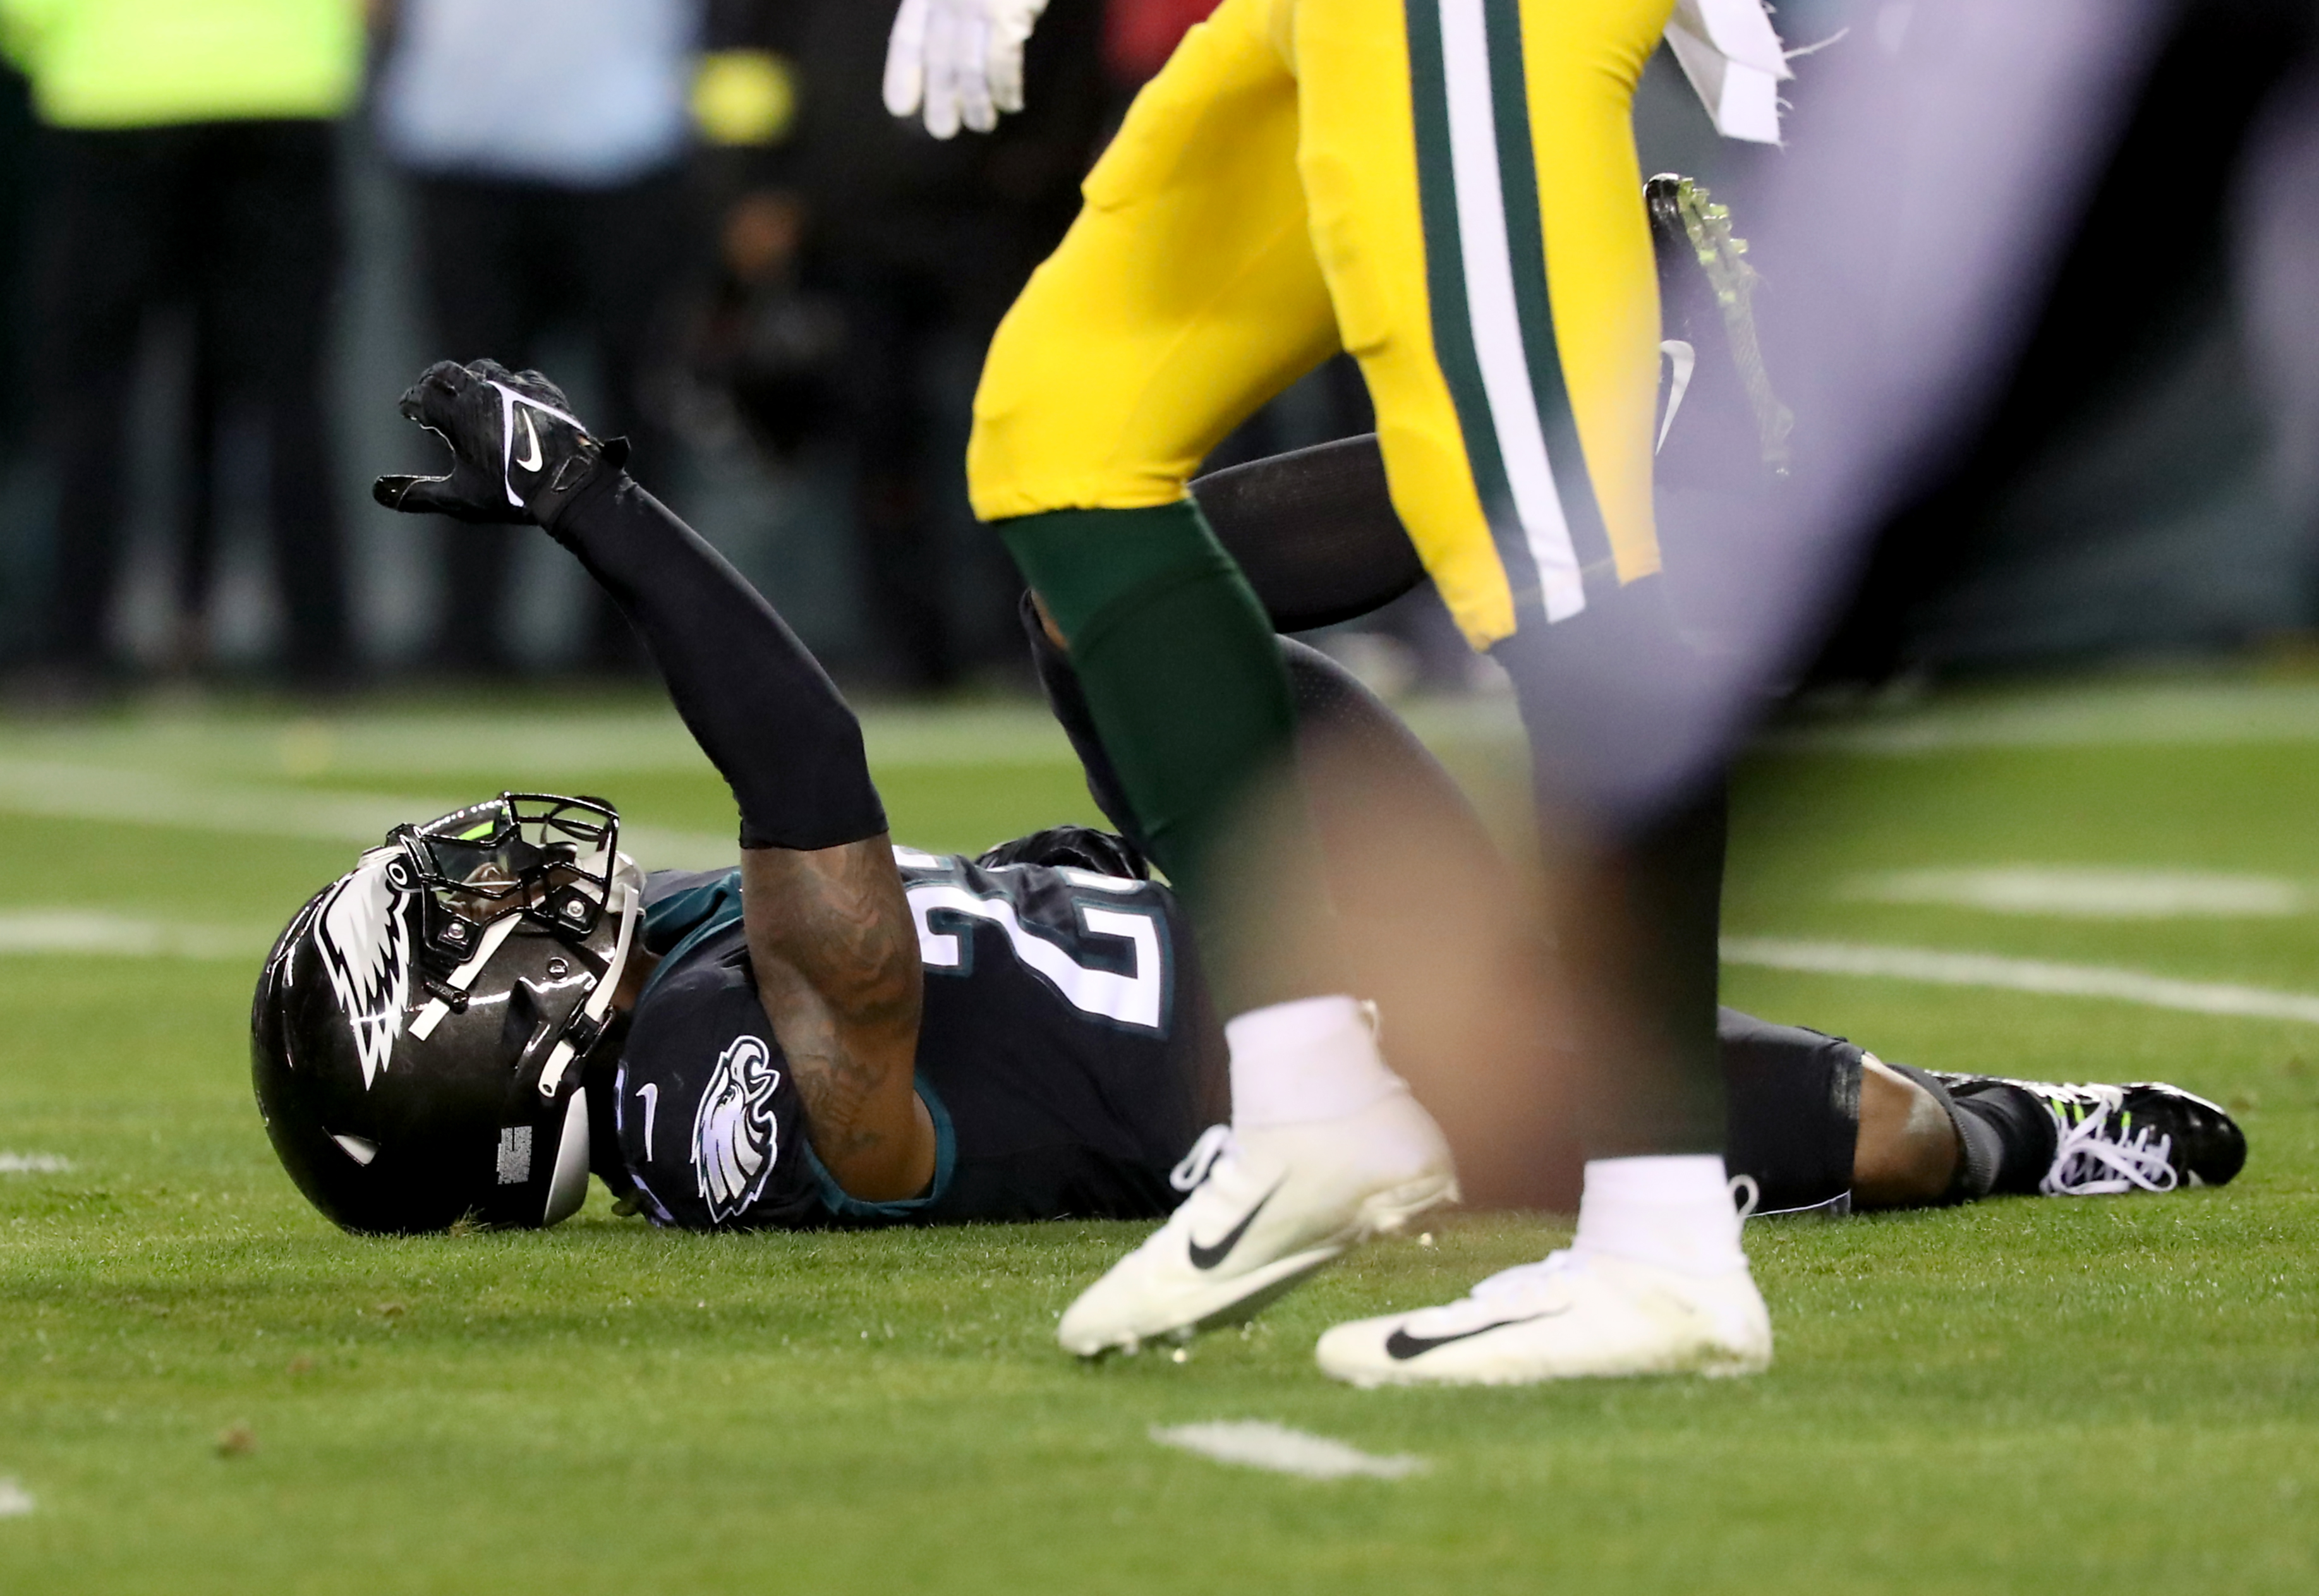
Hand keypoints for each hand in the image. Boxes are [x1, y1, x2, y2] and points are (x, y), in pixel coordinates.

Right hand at [372, 359, 622, 526]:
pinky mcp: (544, 390)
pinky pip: (521, 377)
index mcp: (458, 414)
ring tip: (468, 390)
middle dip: (432, 380)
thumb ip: (418, 494)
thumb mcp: (460, 498)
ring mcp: (516, 387)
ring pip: (484, 368)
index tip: (407, 410)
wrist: (569, 484)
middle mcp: (484, 392)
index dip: (410, 403)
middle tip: (427, 390)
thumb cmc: (511, 494)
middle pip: (447, 372)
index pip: (421, 397)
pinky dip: (510, 385)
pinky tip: (510, 396)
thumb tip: (379, 493)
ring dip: (470, 377)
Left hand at [881, 0, 1049, 138]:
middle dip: (940, 99)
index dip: (903, 74)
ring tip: (982, 124)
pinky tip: (1011, 103)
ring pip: (969, 70)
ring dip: (976, 104)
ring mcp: (977, 8)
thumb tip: (947, 48)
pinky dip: (1006, 88)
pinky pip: (1003, 63)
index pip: (907, 38)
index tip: (900, 107)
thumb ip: (948, 4)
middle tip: (943, 130)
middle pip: (938, 61)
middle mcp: (947, 0)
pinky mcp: (1007, 16)